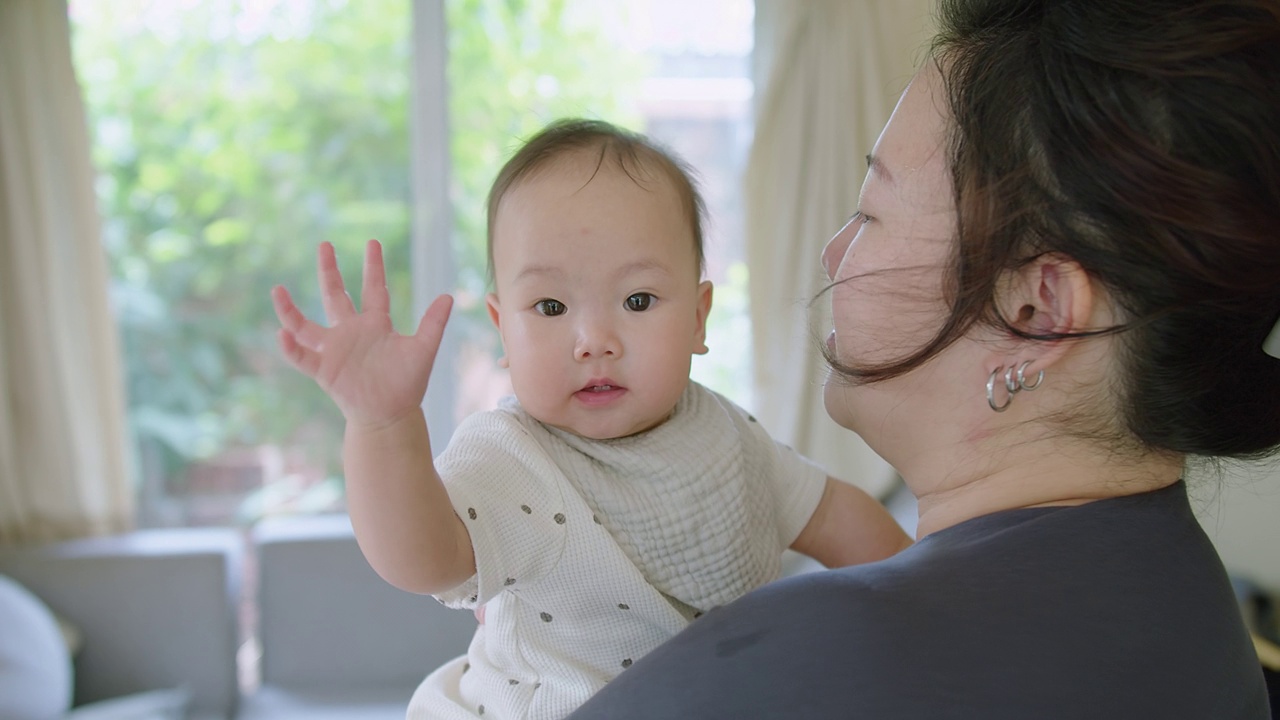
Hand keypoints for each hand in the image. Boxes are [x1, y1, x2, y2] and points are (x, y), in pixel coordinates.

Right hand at [272, 239, 452, 428]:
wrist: (392, 415)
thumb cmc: (407, 383)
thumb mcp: (423, 350)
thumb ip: (433, 324)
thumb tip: (448, 296)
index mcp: (376, 324)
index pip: (374, 289)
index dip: (374, 267)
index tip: (373, 242)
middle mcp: (351, 331)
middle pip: (336, 295)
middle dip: (329, 270)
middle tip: (324, 244)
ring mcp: (335, 349)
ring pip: (306, 325)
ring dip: (290, 310)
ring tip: (277, 290)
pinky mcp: (324, 370)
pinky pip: (302, 356)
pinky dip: (291, 347)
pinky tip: (282, 334)